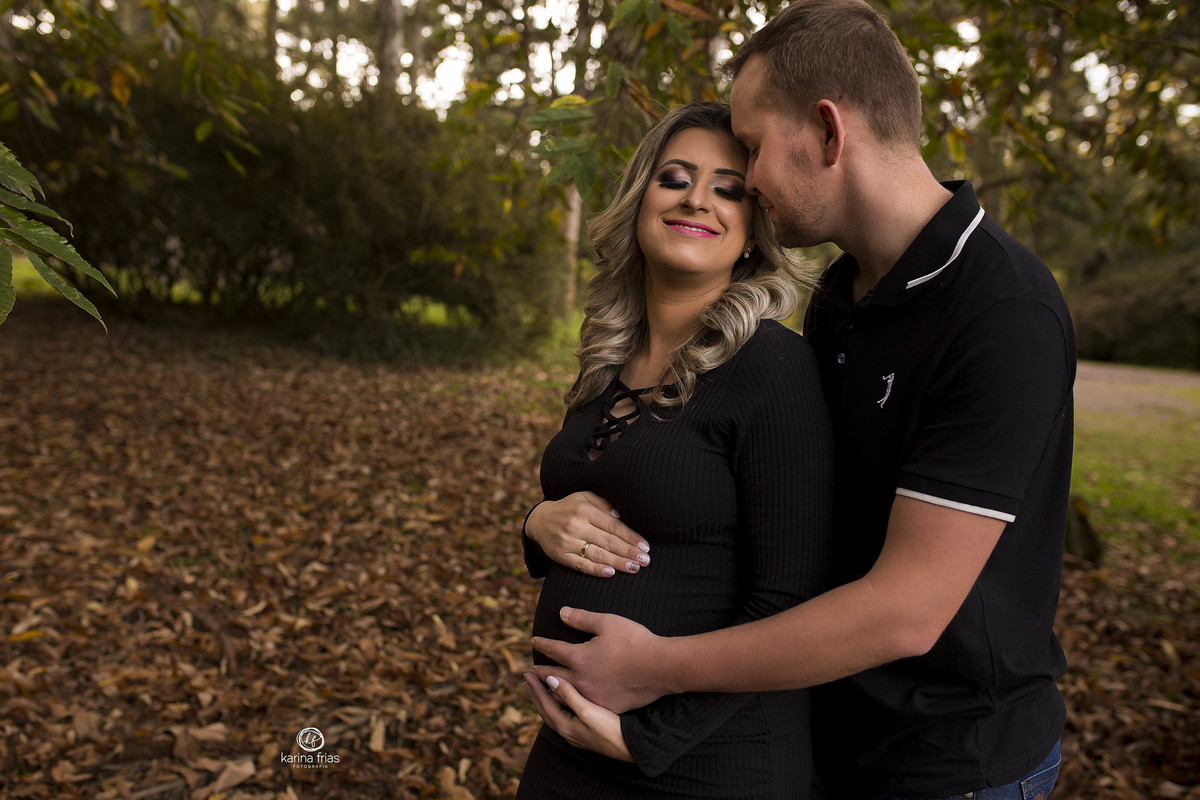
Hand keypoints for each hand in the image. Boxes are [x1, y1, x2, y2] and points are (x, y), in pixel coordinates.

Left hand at [524, 672, 632, 762]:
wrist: (629, 747)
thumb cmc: (610, 728)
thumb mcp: (588, 710)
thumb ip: (568, 695)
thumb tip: (549, 679)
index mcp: (564, 726)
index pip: (544, 703)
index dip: (536, 688)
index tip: (527, 674)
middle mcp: (566, 732)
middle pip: (545, 711)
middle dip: (535, 695)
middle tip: (526, 680)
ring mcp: (574, 734)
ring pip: (553, 715)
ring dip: (544, 701)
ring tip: (538, 690)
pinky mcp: (583, 733)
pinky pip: (562, 716)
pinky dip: (556, 706)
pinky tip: (560, 703)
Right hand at [526, 492, 649, 577]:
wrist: (540, 520)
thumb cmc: (570, 508)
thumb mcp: (585, 497)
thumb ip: (604, 504)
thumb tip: (623, 517)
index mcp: (585, 509)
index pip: (613, 525)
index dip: (630, 537)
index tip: (645, 547)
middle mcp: (576, 525)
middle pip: (608, 541)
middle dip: (628, 552)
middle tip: (645, 561)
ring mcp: (567, 541)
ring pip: (596, 554)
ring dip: (617, 563)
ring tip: (634, 568)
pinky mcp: (560, 555)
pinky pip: (580, 565)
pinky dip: (595, 570)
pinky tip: (610, 573)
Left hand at [531, 607, 668, 713]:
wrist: (661, 667)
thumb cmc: (635, 640)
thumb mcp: (607, 622)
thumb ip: (581, 618)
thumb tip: (562, 613)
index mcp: (579, 658)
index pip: (553, 649)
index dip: (542, 644)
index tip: (533, 641)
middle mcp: (581, 680)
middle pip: (553, 676)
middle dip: (540, 672)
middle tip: (530, 671)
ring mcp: (594, 696)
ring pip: (565, 694)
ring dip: (552, 689)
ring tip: (545, 688)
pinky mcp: (607, 706)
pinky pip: (584, 705)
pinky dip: (573, 702)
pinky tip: (572, 701)